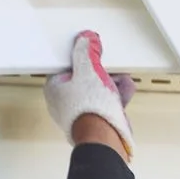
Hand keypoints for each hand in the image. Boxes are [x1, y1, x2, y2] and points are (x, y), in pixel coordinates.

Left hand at [44, 30, 135, 157]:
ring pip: (96, 92)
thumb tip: (86, 40)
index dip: (80, 57)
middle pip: (83, 79)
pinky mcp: (96, 122)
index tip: (91, 50)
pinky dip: (116, 96)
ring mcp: (80, 114)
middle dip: (100, 71)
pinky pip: (106, 104)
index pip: (66, 66)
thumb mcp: (88, 69)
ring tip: (121, 77)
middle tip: (108, 64)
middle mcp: (64, 103)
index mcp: (55, 88)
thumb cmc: (88, 109)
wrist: (103, 138)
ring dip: (111, 83)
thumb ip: (87, 52)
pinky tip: (125, 89)